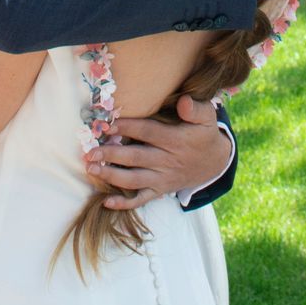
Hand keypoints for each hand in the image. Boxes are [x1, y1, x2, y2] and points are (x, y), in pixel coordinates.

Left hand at [85, 96, 231, 210]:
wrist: (214, 163)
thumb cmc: (204, 135)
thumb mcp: (207, 118)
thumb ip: (196, 109)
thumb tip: (184, 102)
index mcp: (175, 140)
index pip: (148, 132)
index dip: (127, 127)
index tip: (107, 124)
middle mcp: (166, 161)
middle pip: (136, 157)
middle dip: (111, 154)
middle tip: (91, 151)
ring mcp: (162, 178)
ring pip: (134, 179)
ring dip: (111, 175)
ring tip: (91, 169)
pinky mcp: (160, 190)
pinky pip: (141, 200)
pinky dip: (124, 203)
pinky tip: (106, 202)